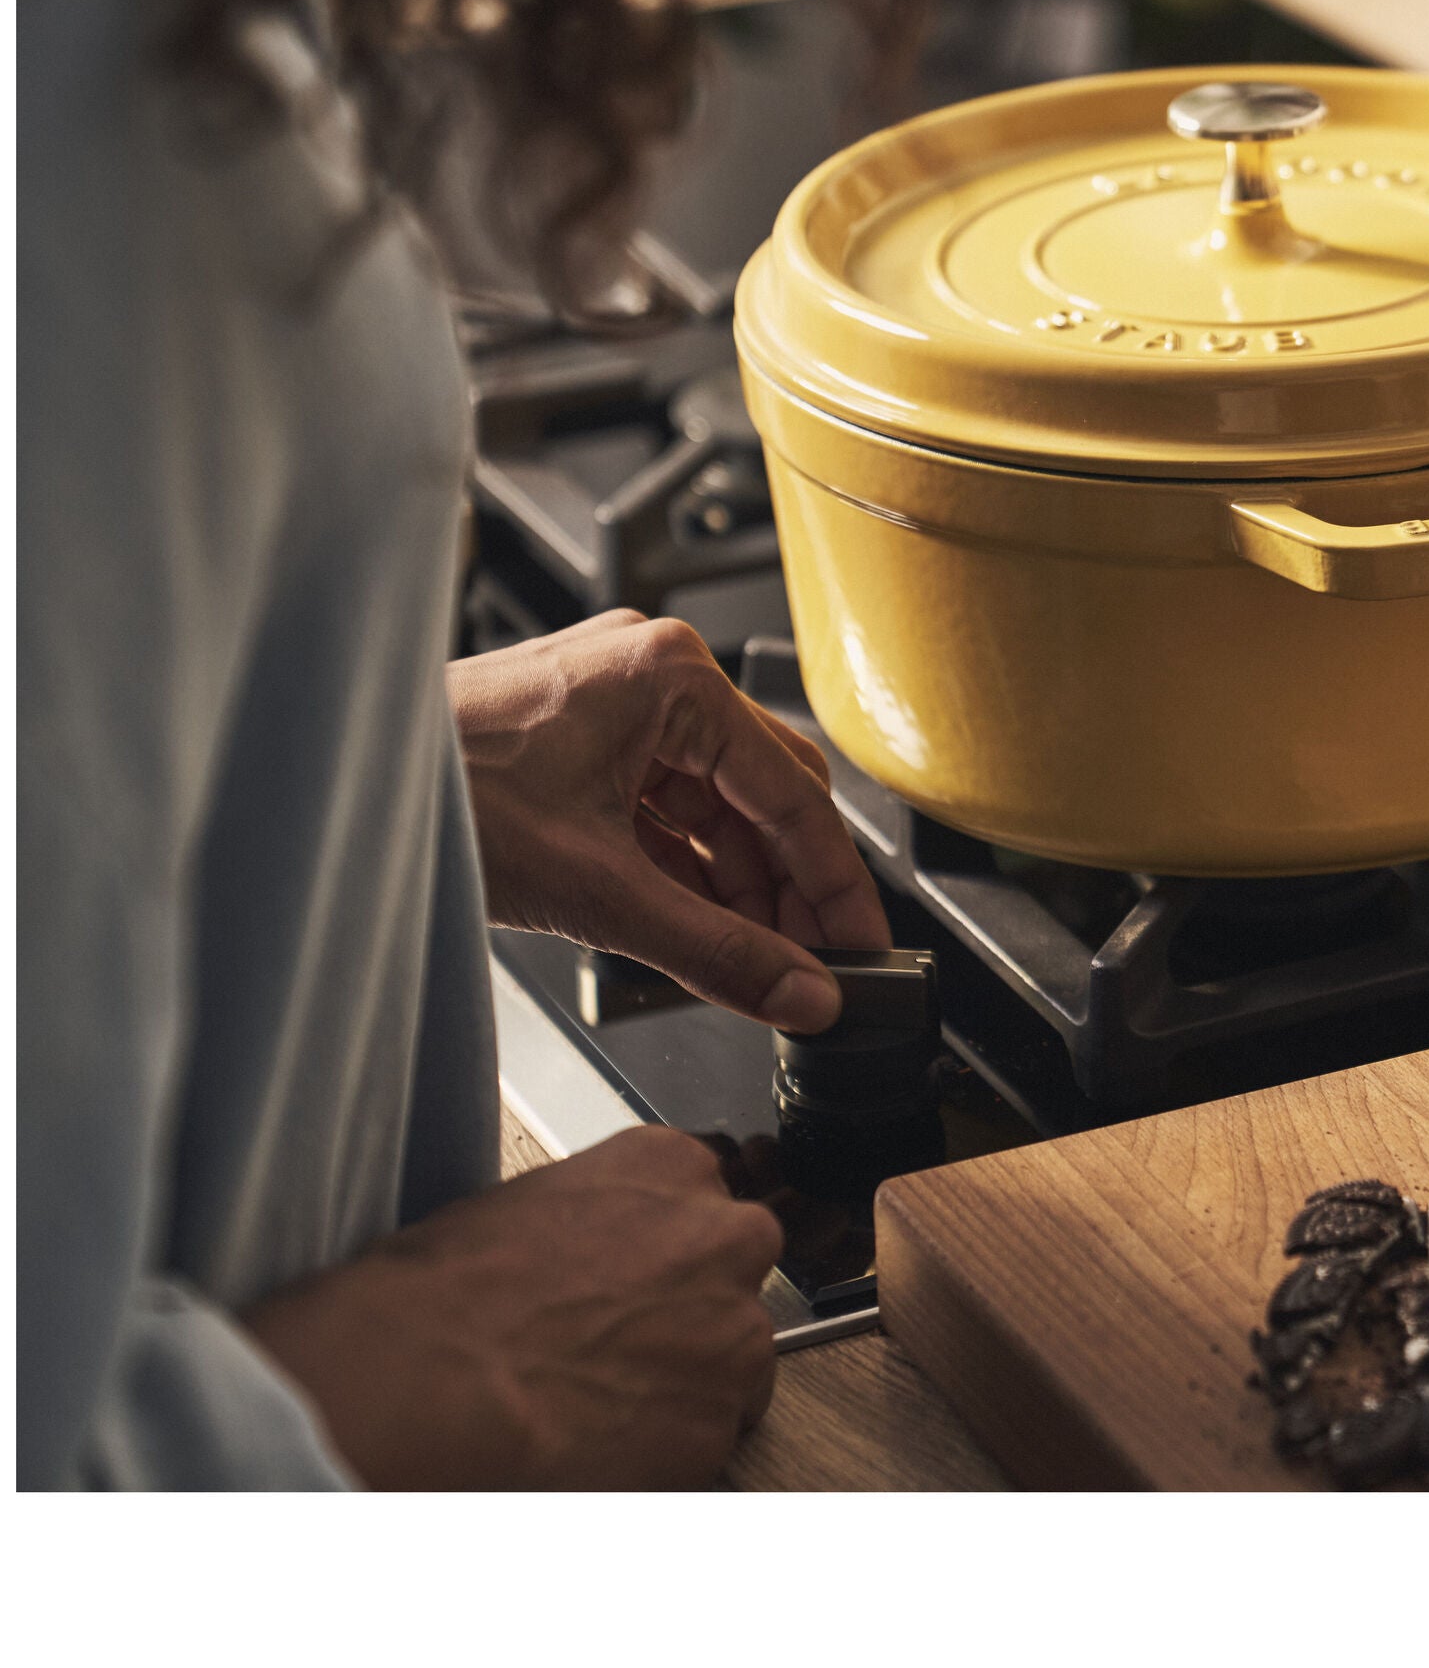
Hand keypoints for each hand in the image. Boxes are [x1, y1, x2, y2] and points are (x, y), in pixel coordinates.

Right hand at [242, 1128, 782, 1487]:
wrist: (418, 1385)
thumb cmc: (437, 1297)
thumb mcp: (527, 1204)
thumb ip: (599, 1217)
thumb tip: (600, 1248)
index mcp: (670, 1167)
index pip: (713, 1197)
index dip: (674, 1248)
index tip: (644, 1278)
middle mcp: (722, 1240)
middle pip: (736, 1275)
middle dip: (691, 1311)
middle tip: (614, 1345)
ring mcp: (732, 1334)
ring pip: (734, 1362)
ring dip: (684, 1382)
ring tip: (596, 1401)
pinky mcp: (717, 1424)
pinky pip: (708, 1436)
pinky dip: (666, 1447)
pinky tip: (598, 1442)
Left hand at [450, 611, 886, 1030]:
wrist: (326, 786)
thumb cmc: (436, 798)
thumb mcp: (597, 893)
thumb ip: (715, 952)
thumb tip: (800, 996)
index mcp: (673, 678)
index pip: (793, 794)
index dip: (835, 886)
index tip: (862, 949)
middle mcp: (654, 671)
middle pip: (765, 792)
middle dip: (788, 887)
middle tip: (811, 967)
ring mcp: (618, 697)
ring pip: (717, 802)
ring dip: (739, 883)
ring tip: (752, 960)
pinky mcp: (585, 732)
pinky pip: (667, 803)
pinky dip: (688, 866)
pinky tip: (699, 924)